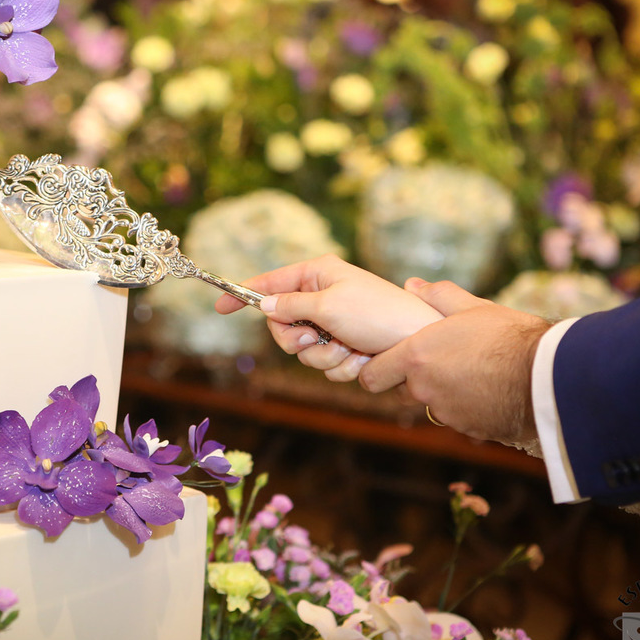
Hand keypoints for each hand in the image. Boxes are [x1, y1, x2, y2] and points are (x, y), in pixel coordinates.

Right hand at [214, 255, 443, 380]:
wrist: (419, 341)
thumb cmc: (378, 313)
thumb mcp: (328, 304)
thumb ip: (290, 305)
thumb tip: (264, 304)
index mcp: (318, 274)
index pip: (271, 282)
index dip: (245, 294)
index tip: (220, 307)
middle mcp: (323, 296)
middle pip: (281, 325)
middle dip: (296, 340)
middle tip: (315, 339)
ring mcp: (334, 324)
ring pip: (303, 351)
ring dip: (323, 356)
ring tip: (348, 348)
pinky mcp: (345, 346)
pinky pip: (324, 364)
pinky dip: (340, 366)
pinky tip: (360, 358)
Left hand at [359, 279, 550, 446]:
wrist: (549, 375)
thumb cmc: (509, 336)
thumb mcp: (473, 308)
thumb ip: (438, 297)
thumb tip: (412, 285)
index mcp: (416, 358)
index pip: (371, 377)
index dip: (377, 369)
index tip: (387, 362)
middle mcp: (424, 390)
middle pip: (401, 392)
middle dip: (413, 381)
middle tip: (440, 362)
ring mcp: (447, 413)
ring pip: (433, 405)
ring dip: (444, 394)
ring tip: (473, 373)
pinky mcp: (470, 430)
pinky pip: (460, 418)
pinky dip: (469, 408)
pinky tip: (490, 390)